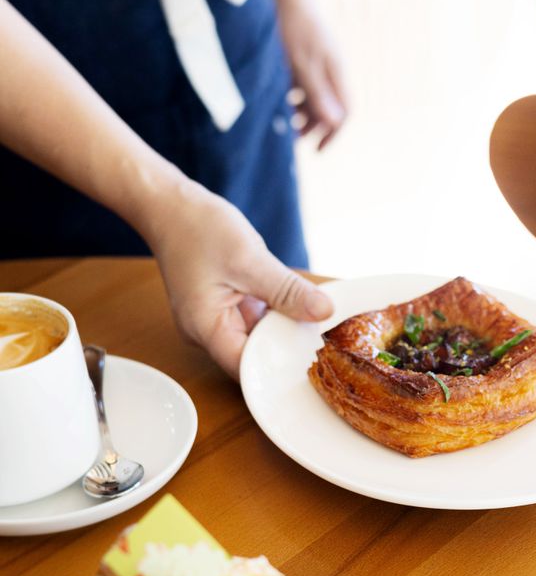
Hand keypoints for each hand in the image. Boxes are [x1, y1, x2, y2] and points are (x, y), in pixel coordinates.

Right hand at [145, 180, 332, 378]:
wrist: (171, 205)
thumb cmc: (197, 229)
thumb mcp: (249, 260)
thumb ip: (287, 291)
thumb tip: (323, 312)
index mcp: (205, 329)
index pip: (248, 369)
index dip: (281, 367)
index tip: (315, 361)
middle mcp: (207, 332)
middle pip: (253, 356)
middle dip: (286, 347)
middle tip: (325, 340)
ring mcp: (215, 319)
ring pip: (257, 337)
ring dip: (282, 328)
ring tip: (316, 322)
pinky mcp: (223, 306)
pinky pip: (254, 319)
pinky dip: (274, 312)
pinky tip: (297, 303)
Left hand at [276, 0, 348, 149]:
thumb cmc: (292, 25)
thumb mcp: (301, 64)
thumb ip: (317, 93)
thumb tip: (335, 123)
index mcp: (336, 72)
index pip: (344, 112)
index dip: (333, 133)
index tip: (317, 150)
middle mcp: (332, 67)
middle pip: (329, 106)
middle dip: (313, 125)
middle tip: (293, 138)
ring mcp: (319, 59)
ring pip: (315, 94)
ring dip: (301, 111)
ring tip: (282, 119)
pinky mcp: (305, 52)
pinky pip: (304, 80)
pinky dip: (293, 93)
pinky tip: (276, 95)